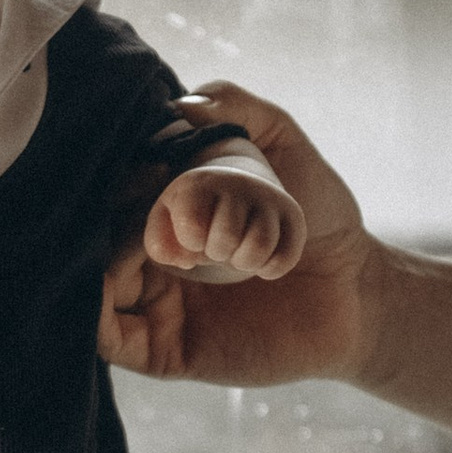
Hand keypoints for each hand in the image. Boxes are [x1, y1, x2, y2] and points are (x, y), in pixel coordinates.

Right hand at [101, 84, 376, 385]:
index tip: (156, 164)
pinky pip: (108, 337)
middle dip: (119, 214)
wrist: (357, 285)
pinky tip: (132, 273)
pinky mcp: (165, 351)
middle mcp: (151, 259)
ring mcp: (154, 306)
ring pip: (91, 284)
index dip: (117, 176)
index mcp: (166, 214)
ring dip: (114, 255)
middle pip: (94, 237)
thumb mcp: (282, 141)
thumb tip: (179, 104)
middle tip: (167, 201)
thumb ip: (236, 106)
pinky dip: (96, 309)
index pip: (107, 194)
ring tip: (179, 240)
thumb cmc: (322, 215)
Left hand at [143, 159, 308, 285]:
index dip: (190, 243)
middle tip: (217, 243)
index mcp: (199, 184)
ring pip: (259, 247)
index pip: (193, 226)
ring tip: (237, 251)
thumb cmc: (194, 215)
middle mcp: (237, 184)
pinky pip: (284, 258)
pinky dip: (269, 269)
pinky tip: (259, 258)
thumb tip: (185, 260)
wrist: (234, 188)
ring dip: (243, 261)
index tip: (193, 235)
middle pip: (227, 238)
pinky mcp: (292, 217)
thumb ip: (159, 244)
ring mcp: (268, 198)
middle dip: (217, 252)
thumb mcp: (165, 223)